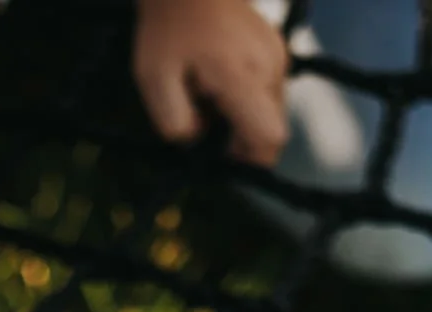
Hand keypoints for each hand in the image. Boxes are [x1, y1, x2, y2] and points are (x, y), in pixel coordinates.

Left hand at [135, 0, 290, 167]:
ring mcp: (277, 56)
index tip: (222, 158)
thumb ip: (173, 121)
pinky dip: (248, 97)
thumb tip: (195, 141)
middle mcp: (270, 68)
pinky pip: (269, 90)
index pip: (270, 138)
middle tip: (205, 121)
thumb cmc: (168, 29)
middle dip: (242, 140)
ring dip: (244, 118)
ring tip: (209, 95)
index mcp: (242, 78)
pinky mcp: (276, 49)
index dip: (250, 161)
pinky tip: (220, 81)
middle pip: (272, 130)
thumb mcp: (153, 79)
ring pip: (272, 111)